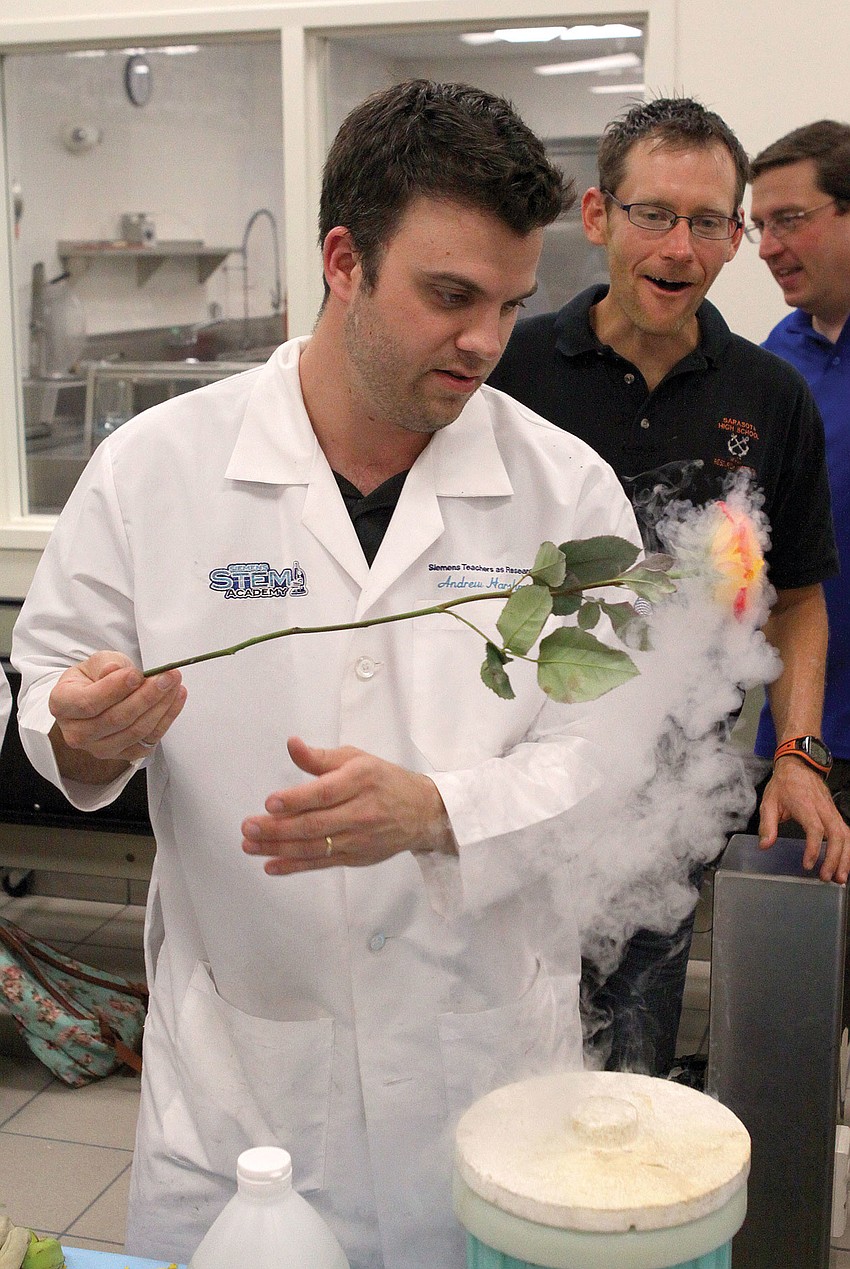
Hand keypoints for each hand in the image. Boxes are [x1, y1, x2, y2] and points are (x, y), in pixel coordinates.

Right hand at [49, 650, 186, 772]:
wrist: (98, 697)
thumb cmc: (95, 678)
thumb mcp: (96, 662)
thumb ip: (106, 665)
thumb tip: (114, 672)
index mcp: (62, 705)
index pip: (88, 702)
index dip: (115, 689)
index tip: (137, 674)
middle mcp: (77, 732)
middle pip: (116, 719)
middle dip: (147, 696)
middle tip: (167, 676)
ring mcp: (100, 748)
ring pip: (135, 731)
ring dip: (161, 707)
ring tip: (174, 684)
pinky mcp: (123, 754)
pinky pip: (149, 740)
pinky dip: (167, 719)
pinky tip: (176, 699)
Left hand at [241, 736, 455, 874]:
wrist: (421, 812)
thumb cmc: (383, 780)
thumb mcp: (356, 759)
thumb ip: (320, 757)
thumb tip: (292, 744)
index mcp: (360, 781)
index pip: (325, 793)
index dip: (296, 799)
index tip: (270, 802)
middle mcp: (360, 811)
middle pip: (314, 824)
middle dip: (277, 828)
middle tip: (248, 827)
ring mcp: (357, 838)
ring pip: (313, 847)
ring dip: (278, 849)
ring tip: (249, 845)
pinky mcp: (354, 857)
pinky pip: (320, 863)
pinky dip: (294, 866)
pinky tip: (270, 865)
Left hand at [759, 757, 849, 882]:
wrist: (798, 766)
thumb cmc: (783, 785)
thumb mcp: (769, 802)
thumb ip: (767, 825)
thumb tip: (765, 845)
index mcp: (805, 805)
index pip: (815, 828)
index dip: (814, 848)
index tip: (808, 864)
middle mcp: (823, 808)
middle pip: (837, 835)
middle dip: (835, 858)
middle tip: (827, 877)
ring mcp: (832, 811)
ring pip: (846, 835)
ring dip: (845, 858)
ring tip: (840, 878)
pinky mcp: (836, 815)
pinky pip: (847, 833)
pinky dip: (848, 850)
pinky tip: (845, 864)